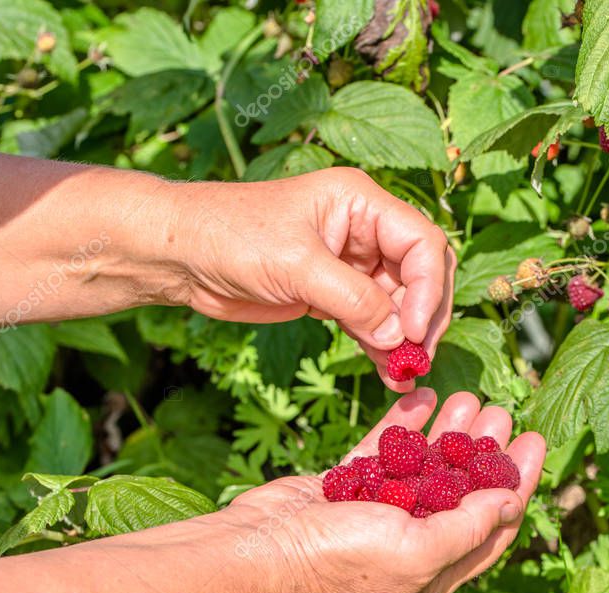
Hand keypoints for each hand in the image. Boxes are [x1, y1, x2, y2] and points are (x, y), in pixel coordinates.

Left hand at [169, 168, 454, 390]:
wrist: (181, 254)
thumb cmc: (230, 236)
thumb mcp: (295, 265)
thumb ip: (352, 299)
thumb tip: (398, 337)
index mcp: (362, 202)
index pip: (422, 243)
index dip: (427, 288)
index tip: (411, 330)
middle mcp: (365, 229)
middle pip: (421, 273)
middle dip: (424, 316)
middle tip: (417, 357)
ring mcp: (352, 263)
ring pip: (400, 303)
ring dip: (404, 339)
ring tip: (405, 375)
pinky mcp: (335, 294)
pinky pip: (373, 321)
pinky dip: (382, 347)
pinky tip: (388, 373)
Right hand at [227, 389, 545, 592]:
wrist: (260, 549)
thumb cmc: (339, 559)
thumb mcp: (417, 551)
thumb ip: (468, 527)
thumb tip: (513, 503)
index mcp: (435, 573)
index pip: (493, 524)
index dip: (519, 482)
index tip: (535, 441)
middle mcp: (412, 544)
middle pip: (463, 491)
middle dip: (486, 450)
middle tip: (501, 411)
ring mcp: (380, 513)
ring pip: (427, 467)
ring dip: (451, 432)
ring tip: (470, 397)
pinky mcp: (352, 485)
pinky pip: (387, 451)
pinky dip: (406, 426)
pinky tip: (424, 397)